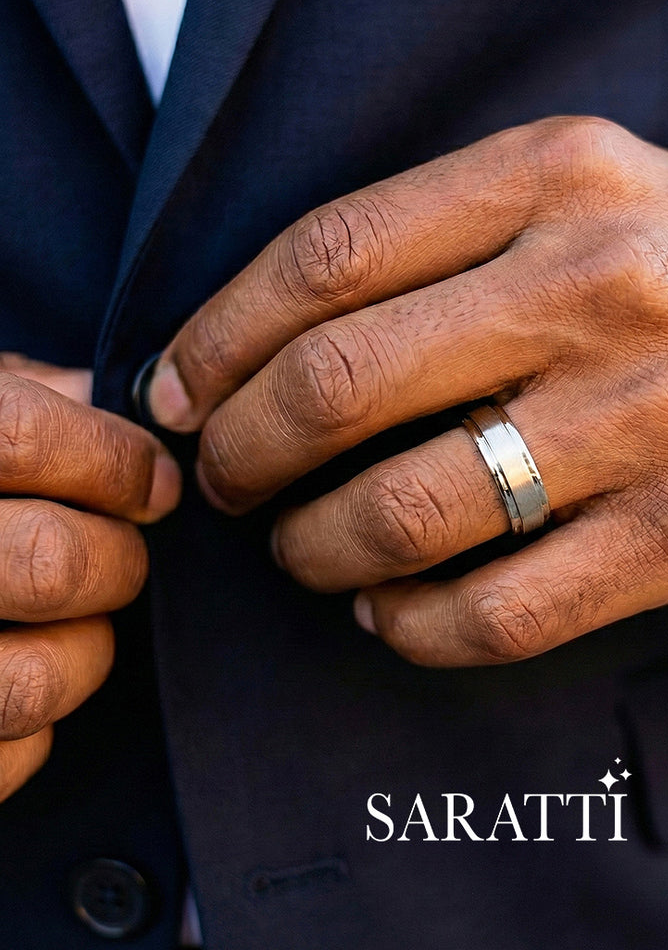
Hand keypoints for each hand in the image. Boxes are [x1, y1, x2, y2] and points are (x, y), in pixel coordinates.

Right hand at [0, 353, 179, 801]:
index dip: (117, 461)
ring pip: (34, 680)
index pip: (23, 437)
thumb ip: (22, 405)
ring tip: (68, 622)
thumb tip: (132, 409)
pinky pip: (6, 759)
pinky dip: (32, 730)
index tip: (155, 483)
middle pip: (51, 561)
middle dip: (117, 560)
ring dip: (85, 651)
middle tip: (117, 553)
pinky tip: (10, 674)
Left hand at [146, 117, 667, 664]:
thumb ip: (439, 235)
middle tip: (223, 479)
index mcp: (557, 180)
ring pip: (408, 511)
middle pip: (339, 383)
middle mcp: (602, 287)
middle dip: (240, 450)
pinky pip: (497, 610)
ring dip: (313, 546)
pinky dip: (408, 626)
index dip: (217, 335)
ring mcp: (648, 420)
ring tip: (299, 549)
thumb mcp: (584, 191)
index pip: (327, 256)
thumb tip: (259, 341)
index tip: (176, 389)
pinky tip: (384, 613)